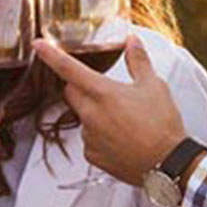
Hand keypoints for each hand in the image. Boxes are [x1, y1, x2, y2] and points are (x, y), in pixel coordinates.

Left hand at [32, 34, 184, 184]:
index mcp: (103, 93)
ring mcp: (89, 136)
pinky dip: (100, 136)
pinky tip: (121, 138)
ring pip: (82, 117)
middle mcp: (90, 114)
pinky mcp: (92, 155)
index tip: (37, 45)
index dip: (50, 54)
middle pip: (71, 92)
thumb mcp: (154, 86)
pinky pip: (89, 139)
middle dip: (80, 87)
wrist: (168, 165)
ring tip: (123, 120)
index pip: (68, 68)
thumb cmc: (163, 125)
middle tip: (104, 90)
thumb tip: (132, 41)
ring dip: (94, 114)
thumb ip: (138, 61)